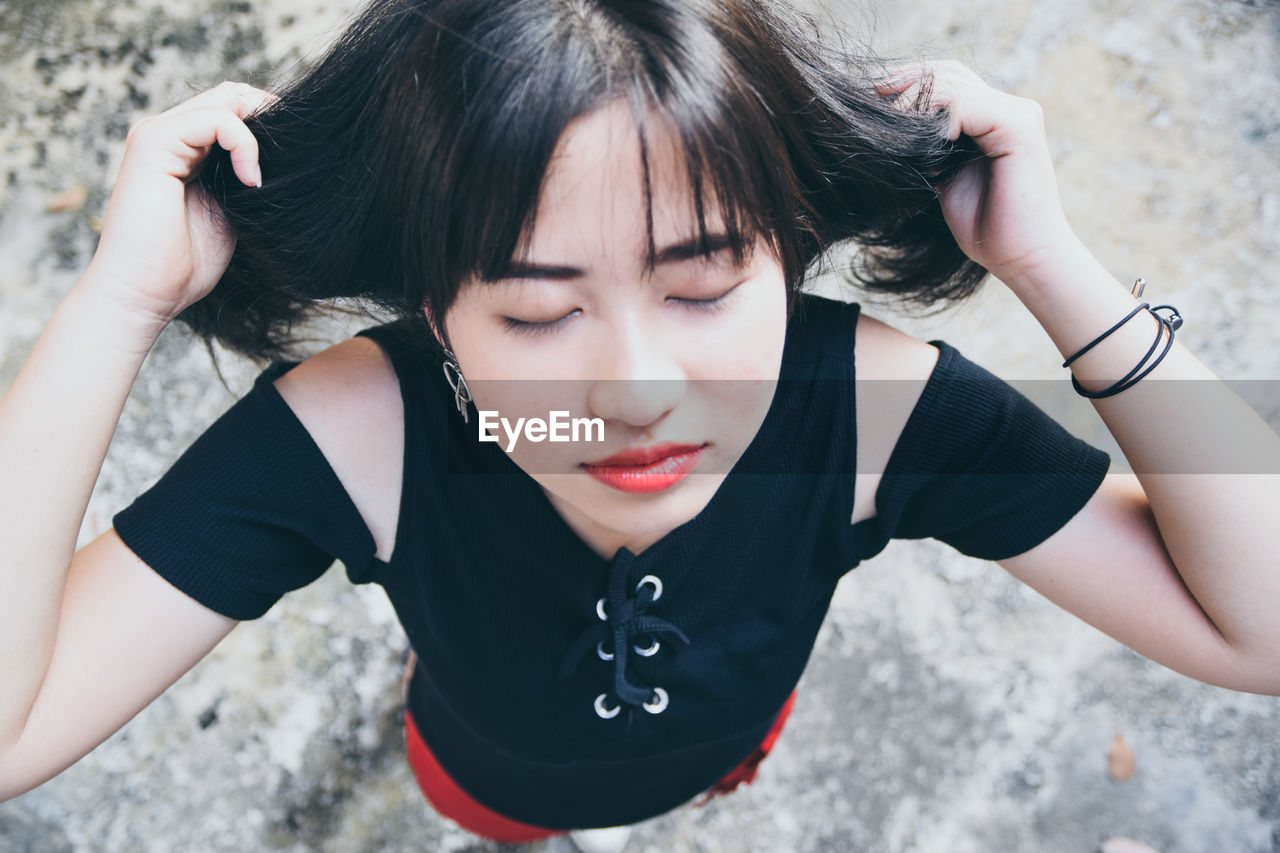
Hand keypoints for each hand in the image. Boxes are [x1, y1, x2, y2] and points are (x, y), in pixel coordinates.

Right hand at [84, 81, 278, 324]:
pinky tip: (251, 181)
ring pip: (227, 100)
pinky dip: (245, 144)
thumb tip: (286, 163)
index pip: (233, 109)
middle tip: (295, 158)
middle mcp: (168, 134)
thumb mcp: (229, 213)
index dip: (269, 124)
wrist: (143, 294)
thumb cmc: (182, 265)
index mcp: (183, 149)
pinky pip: (216, 120)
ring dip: (261, 133)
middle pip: (232, 95)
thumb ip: (244, 181)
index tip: (295, 161)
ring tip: (264, 179)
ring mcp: (157, 134)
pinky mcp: (154, 142)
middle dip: (271, 119)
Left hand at [876, 61, 1085, 288]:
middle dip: (906, 86)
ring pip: (953, 84)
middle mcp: (1010, 107)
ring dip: (916, 106)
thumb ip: (931, 147)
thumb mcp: (946, 177)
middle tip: (875, 108)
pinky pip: (965, 106)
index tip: (873, 103)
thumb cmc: (985, 226)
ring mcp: (1017, 114)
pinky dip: (937, 122)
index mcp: (994, 116)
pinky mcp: (1018, 128)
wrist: (1022, 258)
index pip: (947, 77)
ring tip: (896, 135)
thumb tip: (892, 128)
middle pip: (948, 72)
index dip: (909, 84)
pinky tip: (926, 150)